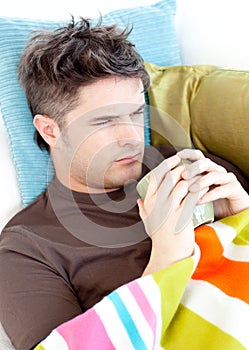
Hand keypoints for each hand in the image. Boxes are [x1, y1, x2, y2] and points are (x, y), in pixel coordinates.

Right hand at [138, 153, 199, 274]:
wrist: (169, 252)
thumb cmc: (159, 235)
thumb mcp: (147, 221)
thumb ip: (142, 208)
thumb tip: (139, 199)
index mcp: (149, 200)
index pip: (156, 175)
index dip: (167, 163)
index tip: (176, 158)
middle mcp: (157, 202)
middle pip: (169, 176)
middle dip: (181, 167)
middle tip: (190, 165)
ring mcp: (169, 208)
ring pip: (182, 183)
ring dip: (192, 177)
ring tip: (199, 176)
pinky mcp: (182, 215)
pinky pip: (191, 196)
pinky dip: (198, 189)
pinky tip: (203, 187)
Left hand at [178, 149, 248, 218]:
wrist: (232, 214)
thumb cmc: (210, 203)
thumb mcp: (195, 194)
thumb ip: (184, 187)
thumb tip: (163, 186)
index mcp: (207, 169)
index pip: (198, 156)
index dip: (188, 154)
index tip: (177, 156)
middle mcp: (217, 171)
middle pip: (205, 163)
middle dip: (193, 168)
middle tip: (183, 175)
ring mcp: (227, 179)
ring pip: (214, 175)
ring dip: (201, 182)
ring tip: (190, 190)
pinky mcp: (235, 189)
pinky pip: (222, 189)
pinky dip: (210, 195)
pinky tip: (199, 201)